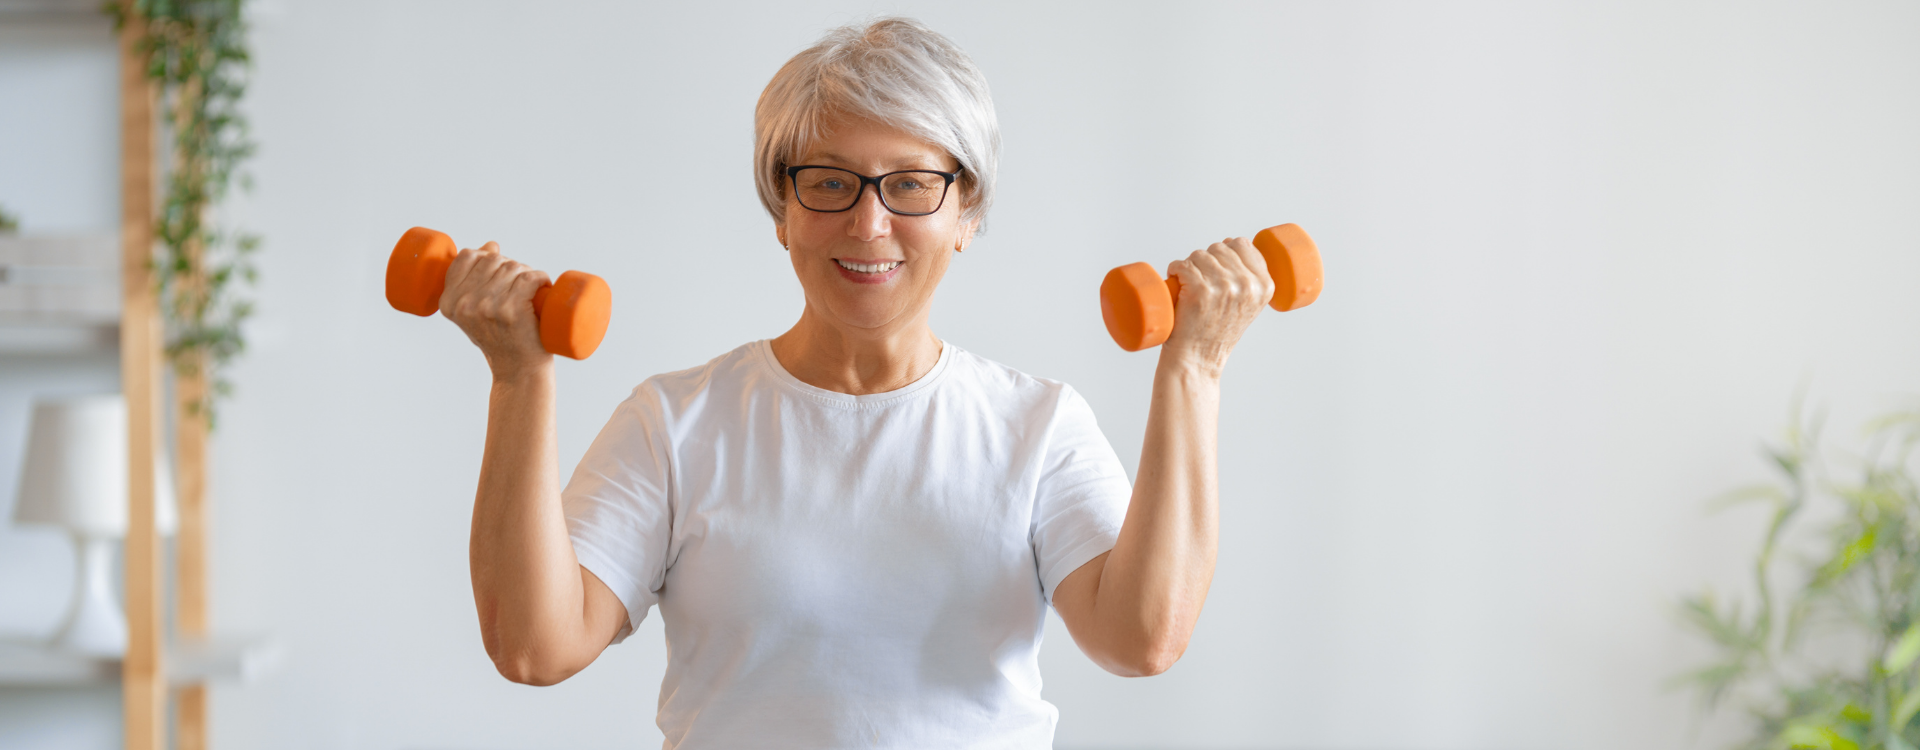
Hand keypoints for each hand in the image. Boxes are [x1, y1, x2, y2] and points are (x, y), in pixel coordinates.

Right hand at [439, 241, 552, 380]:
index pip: (467, 257)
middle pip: (494, 260)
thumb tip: (491, 245)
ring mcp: (488, 307)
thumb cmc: (499, 337)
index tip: (499, 273)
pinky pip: (530, 278)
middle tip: (520, 287)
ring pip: (513, 267)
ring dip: (527, 274)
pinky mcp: (511, 311)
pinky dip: (541, 279)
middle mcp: (464, 304)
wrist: (517, 370)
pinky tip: (542, 287)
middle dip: (511, 267)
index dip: (487, 257)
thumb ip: (474, 279)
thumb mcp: (475, 311)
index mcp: (448, 302)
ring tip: (531, 292)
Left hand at [1161, 237, 1273, 375]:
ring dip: (1190, 267)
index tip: (1218, 269)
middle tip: (1201, 284)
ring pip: (1199, 255)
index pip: (1243, 244)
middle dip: (1206, 261)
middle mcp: (1247, 285)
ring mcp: (1224, 286)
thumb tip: (1232, 242)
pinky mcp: (1200, 290)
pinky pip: (1182, 264)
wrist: (1198, 359)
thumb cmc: (1217, 332)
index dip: (1226, 252)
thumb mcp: (1248, 306)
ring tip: (1190, 287)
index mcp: (1264, 286)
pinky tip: (1176, 282)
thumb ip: (1250, 278)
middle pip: (1219, 247)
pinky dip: (1175, 270)